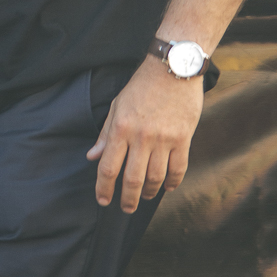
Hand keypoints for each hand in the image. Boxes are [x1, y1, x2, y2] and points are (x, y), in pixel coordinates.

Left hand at [87, 58, 204, 212]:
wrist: (173, 68)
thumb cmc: (142, 86)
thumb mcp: (117, 106)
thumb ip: (106, 134)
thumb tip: (93, 157)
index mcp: (121, 129)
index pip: (108, 167)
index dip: (104, 188)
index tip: (103, 200)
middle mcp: (141, 137)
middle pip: (132, 179)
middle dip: (127, 199)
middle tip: (125, 208)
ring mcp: (164, 139)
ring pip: (155, 178)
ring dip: (149, 192)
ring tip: (145, 197)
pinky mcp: (183, 138)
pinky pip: (178, 168)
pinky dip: (172, 182)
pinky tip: (167, 187)